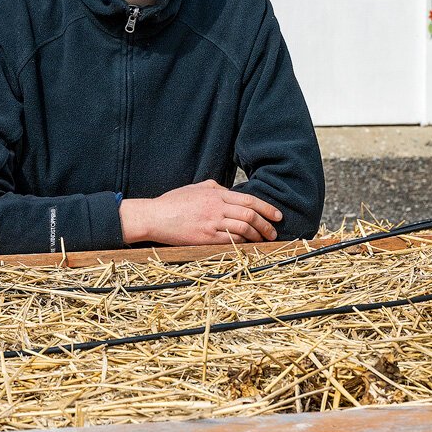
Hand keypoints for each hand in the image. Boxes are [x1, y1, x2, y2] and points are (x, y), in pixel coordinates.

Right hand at [119, 180, 282, 245]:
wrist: (154, 216)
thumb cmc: (172, 202)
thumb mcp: (194, 188)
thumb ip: (214, 187)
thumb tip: (229, 190)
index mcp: (215, 194)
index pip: (248, 200)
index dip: (266, 208)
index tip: (277, 216)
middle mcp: (216, 208)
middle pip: (250, 215)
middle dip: (266, 225)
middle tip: (273, 232)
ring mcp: (211, 223)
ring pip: (243, 228)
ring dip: (256, 235)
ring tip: (262, 240)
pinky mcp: (205, 238)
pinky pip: (230, 240)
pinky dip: (241, 242)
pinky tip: (246, 244)